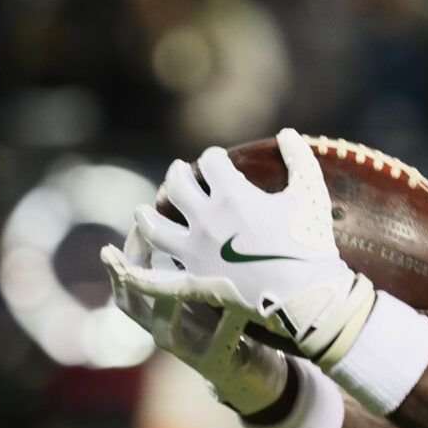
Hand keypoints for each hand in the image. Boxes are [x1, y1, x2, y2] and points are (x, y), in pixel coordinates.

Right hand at [101, 228, 289, 414]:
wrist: (248, 370)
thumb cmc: (222, 321)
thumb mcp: (202, 292)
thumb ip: (189, 266)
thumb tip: (182, 220)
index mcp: (158, 312)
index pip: (129, 283)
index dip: (126, 258)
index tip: (137, 224)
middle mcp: (164, 331)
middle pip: (131, 304)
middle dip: (125, 276)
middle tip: (123, 249)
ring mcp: (186, 351)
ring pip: (164, 327)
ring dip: (173, 298)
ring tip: (184, 278)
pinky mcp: (214, 363)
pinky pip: (220, 339)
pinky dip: (230, 319)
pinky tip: (241, 302)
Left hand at [125, 129, 376, 363]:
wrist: (305, 294)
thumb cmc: (309, 243)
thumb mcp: (311, 194)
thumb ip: (300, 159)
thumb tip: (286, 133)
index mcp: (232, 195)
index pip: (211, 163)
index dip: (214, 158)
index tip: (219, 161)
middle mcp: (205, 219)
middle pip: (177, 186)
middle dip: (178, 174)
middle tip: (179, 173)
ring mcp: (194, 252)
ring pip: (155, 227)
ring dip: (147, 215)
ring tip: (142, 210)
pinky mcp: (193, 281)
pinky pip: (155, 280)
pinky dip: (132, 273)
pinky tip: (116, 263)